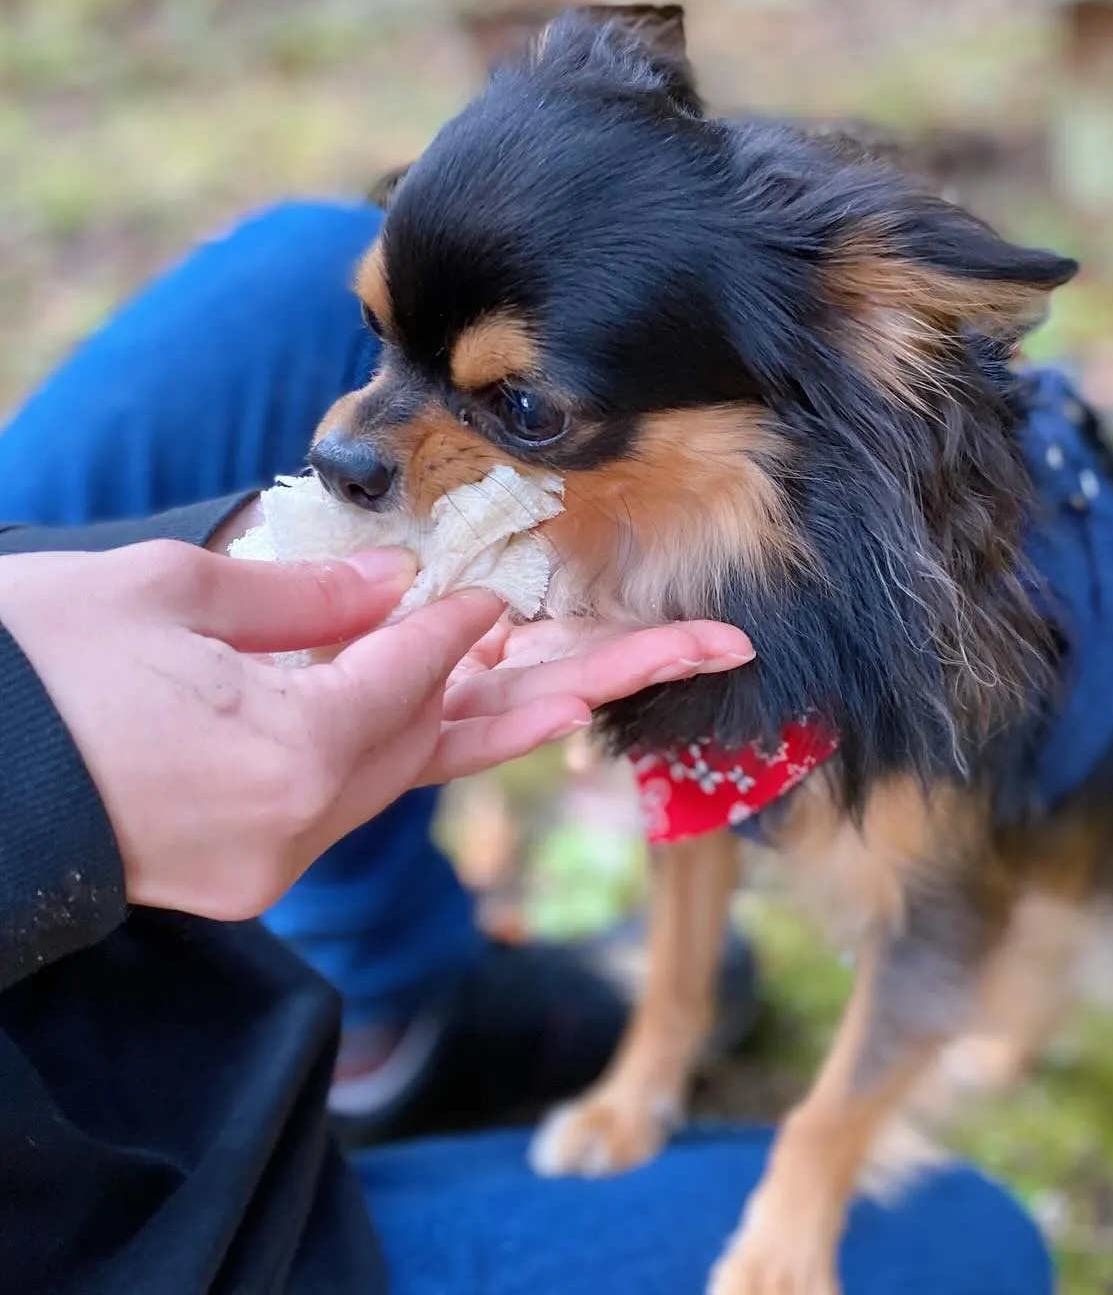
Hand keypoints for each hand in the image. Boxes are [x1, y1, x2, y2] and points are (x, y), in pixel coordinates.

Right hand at [0, 539, 751, 919]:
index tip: (498, 586)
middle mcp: (306, 816)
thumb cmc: (32, 673)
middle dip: (601, 678)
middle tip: (712, 643)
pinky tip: (479, 694)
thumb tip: (407, 591)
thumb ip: (305, 602)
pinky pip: (371, 783)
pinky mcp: (262, 859)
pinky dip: (428, 733)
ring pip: (432, 763)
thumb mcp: (163, 598)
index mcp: (290, 750)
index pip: (424, 669)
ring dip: (525, 709)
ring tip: (625, 660)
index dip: (470, 620)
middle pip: (481, 734)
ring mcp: (284, 849)